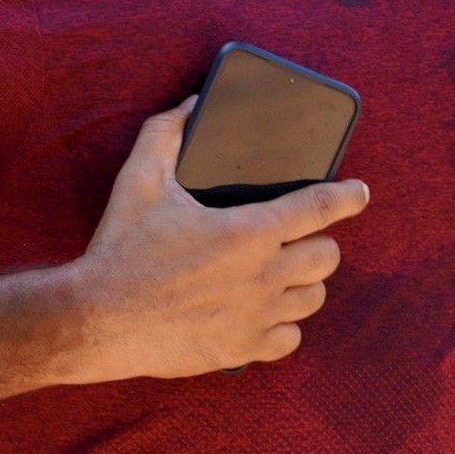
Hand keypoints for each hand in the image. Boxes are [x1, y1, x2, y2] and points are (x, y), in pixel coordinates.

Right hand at [60, 103, 370, 383]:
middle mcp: (263, 274)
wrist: (95, 320)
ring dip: (303, 282)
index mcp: (247, 230)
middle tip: (294, 239)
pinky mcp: (243, 349)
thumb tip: (194, 105)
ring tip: (281, 274)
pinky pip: (291, 338)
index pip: (318, 208)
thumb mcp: (138, 180)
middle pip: (326, 256)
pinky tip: (264, 314)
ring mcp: (256, 316)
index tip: (359, 194)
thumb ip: (167, 133)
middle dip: (316, 242)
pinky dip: (284, 324)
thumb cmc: (119, 249)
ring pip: (313, 297)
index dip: (346, 197)